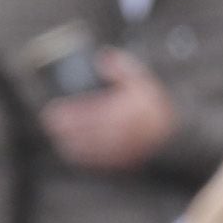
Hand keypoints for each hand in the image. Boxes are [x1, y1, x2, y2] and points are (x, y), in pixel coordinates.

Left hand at [40, 46, 179, 170]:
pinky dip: (79, 158)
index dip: (67, 114)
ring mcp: (117, 152)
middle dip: (62, 130)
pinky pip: (94, 163)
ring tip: (57, 136)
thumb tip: (101, 57)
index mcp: (121, 114)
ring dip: (67, 144)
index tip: (52, 110)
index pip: (86, 115)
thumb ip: (121, 67)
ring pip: (85, 151)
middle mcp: (117, 135)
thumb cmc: (154, 107)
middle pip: (81, 134)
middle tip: (49, 122)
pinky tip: (71, 151)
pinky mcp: (119, 165)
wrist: (173, 139)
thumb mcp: (141, 81)